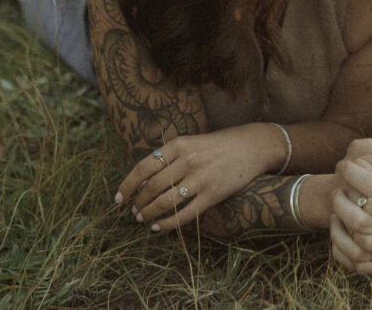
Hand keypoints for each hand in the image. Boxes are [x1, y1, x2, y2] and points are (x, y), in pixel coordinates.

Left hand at [115, 123, 278, 230]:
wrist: (253, 146)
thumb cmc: (219, 145)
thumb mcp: (192, 144)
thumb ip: (169, 159)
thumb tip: (141, 183)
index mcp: (179, 144)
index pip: (143, 167)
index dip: (127, 185)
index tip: (118, 198)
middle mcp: (188, 160)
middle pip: (151, 187)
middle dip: (138, 203)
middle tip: (134, 212)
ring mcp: (201, 177)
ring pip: (164, 202)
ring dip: (149, 214)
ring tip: (143, 219)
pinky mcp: (213, 193)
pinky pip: (184, 214)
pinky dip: (167, 224)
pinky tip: (158, 228)